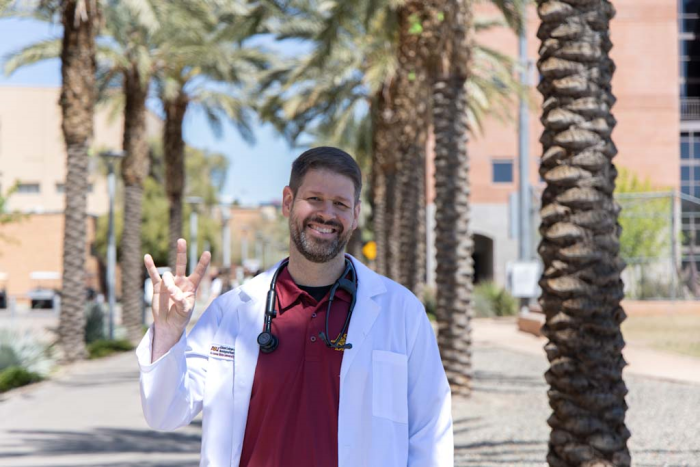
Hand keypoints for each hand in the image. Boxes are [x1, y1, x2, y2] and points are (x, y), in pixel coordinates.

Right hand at [145, 238, 210, 361]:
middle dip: (181, 253)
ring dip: (168, 284)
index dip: (202, 263)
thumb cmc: (180, 317)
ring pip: (168, 276)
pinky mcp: (158, 287)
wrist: (168, 324)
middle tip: (181, 240)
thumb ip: (180, 300)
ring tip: (168, 292)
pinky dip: (150, 266)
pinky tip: (147, 257)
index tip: (207, 253)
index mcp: (191, 287)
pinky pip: (153, 275)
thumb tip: (171, 289)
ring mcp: (169, 283)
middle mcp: (181, 282)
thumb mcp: (185, 311)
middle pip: (182, 264)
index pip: (199, 273)